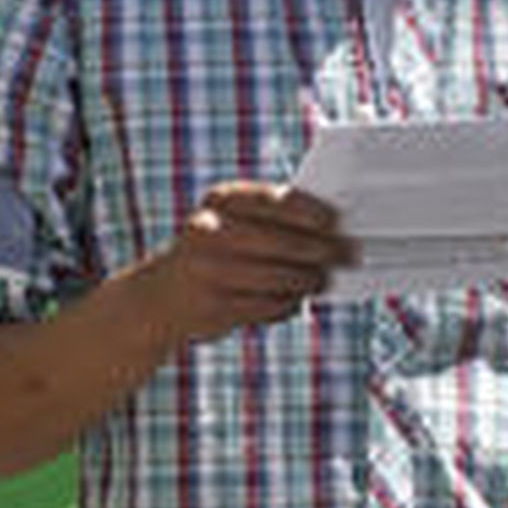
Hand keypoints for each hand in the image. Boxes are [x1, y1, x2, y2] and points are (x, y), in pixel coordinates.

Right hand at [147, 181, 354, 346]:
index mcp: (220, 200)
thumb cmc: (215, 250)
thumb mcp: (232, 222)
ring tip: (322, 279)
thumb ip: (273, 218)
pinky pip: (266, 305)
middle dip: (321, 249)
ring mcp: (208, 272)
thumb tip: (332, 228)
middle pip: (281, 242)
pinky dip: (287, 304)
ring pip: (278, 277)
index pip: (273, 200)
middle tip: (347, 254)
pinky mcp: (213, 307)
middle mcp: (209, 232)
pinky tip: (296, 300)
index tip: (336, 221)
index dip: (309, 211)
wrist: (160, 297)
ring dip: (308, 280)